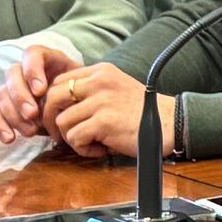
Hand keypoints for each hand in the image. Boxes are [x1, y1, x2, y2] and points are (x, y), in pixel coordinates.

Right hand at [0, 44, 82, 142]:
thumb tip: (65, 101)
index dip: (32, 70)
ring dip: (14, 114)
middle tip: (32, 113)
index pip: (32, 54)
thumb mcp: (82, 87)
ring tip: (31, 132)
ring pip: (3, 94)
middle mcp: (26, 71)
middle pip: (13, 74)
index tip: (40, 90)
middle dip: (21, 95)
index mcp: (46, 60)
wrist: (76, 109)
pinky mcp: (6, 105)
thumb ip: (73, 89)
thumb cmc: (80, 95)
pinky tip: (10, 139)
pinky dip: (0, 125)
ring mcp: (14, 88)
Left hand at [40, 63, 171, 158]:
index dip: (52, 102)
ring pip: (62, 121)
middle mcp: (99, 81)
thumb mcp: (116, 89)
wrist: (170, 124)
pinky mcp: (104, 121)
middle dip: (51, 120)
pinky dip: (83, 149)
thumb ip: (91, 90)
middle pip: (53, 97)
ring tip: (90, 142)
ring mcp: (101, 101)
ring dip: (71, 138)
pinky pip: (75, 138)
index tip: (59, 117)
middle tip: (61, 135)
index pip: (59, 81)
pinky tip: (99, 149)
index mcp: (101, 71)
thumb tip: (57, 106)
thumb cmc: (142, 112)